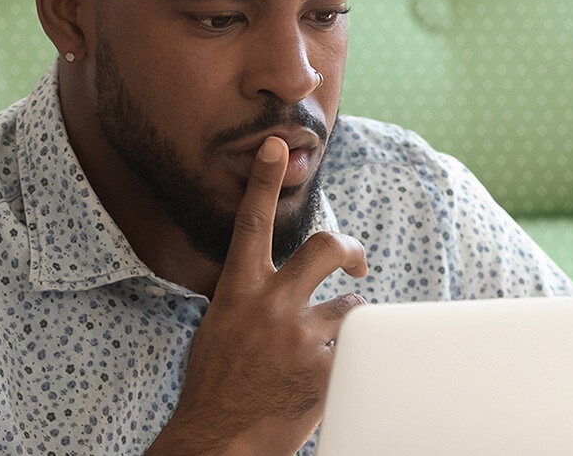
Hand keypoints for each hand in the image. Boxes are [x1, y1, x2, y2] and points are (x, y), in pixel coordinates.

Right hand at [146, 136, 370, 455]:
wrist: (217, 440)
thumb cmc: (215, 390)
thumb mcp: (220, 332)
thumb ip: (249, 303)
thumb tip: (276, 290)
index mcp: (238, 293)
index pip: (252, 224)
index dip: (263, 181)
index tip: (276, 145)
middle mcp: (270, 306)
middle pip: (325, 248)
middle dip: (349, 250)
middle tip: (356, 265)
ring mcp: (299, 336)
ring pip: (351, 310)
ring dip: (349, 327)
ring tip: (335, 350)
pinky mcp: (324, 369)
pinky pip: (357, 352)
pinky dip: (352, 365)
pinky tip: (333, 382)